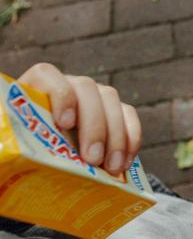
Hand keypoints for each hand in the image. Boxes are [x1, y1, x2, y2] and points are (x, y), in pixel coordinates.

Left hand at [17, 63, 141, 174]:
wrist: (36, 161)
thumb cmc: (16, 153)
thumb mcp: (8, 148)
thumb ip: (11, 146)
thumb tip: (20, 154)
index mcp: (33, 88)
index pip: (47, 75)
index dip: (60, 94)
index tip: (65, 123)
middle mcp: (66, 86)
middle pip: (86, 89)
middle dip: (94, 125)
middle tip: (93, 158)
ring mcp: (91, 96)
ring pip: (110, 100)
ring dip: (116, 134)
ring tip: (112, 167)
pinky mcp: (111, 111)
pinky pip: (128, 115)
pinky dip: (131, 137)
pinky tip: (126, 162)